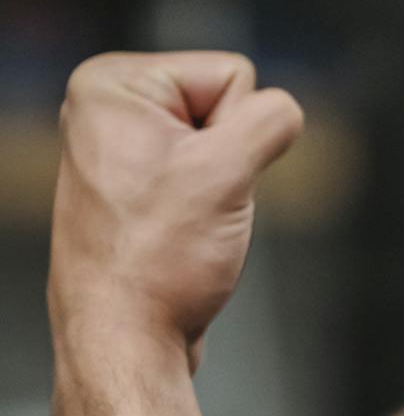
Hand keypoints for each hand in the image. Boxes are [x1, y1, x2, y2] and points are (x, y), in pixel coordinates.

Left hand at [47, 51, 303, 373]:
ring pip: (222, 142)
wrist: (126, 343)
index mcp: (110, 84)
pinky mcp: (137, 189)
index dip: (234, 131)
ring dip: (222, 186)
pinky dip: (209, 205)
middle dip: (228, 158)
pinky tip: (181, 237)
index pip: (232, 73)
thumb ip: (273, 117)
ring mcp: (120, 150)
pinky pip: (205, 174)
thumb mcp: (230, 171)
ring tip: (184, 225)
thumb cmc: (156, 262)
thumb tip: (285, 112)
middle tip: (190, 208)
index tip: (194, 182)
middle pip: (225, 102)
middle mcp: (107, 110)